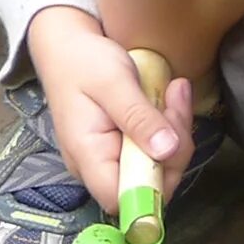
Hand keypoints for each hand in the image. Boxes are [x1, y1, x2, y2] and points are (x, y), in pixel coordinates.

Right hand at [26, 6, 190, 216]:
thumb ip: (139, 117)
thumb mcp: (113, 82)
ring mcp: (112, 157)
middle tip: (175, 103)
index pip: (121, 199)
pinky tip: (170, 95)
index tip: (171, 149)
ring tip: (174, 91)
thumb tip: (167, 151)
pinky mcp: (125, 146)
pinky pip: (157, 150)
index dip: (153, 189)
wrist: (67, 44)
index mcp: (87, 155)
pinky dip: (170, 126)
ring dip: (177, 131)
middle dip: (174, 148)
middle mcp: (98, 165)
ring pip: (160, 166)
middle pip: (150, 184)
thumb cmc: (82, 60)